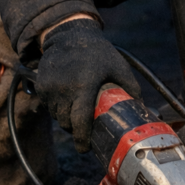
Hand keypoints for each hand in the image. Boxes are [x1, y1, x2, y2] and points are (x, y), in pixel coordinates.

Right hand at [36, 19, 141, 152]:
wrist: (68, 34)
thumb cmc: (97, 52)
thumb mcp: (118, 67)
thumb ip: (131, 88)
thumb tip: (143, 110)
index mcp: (84, 86)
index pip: (80, 121)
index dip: (82, 139)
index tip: (85, 149)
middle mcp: (64, 88)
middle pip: (67, 123)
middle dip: (76, 130)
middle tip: (84, 128)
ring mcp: (50, 88)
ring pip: (57, 117)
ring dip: (66, 119)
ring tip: (77, 110)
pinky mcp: (41, 86)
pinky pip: (49, 107)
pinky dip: (57, 108)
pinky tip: (67, 99)